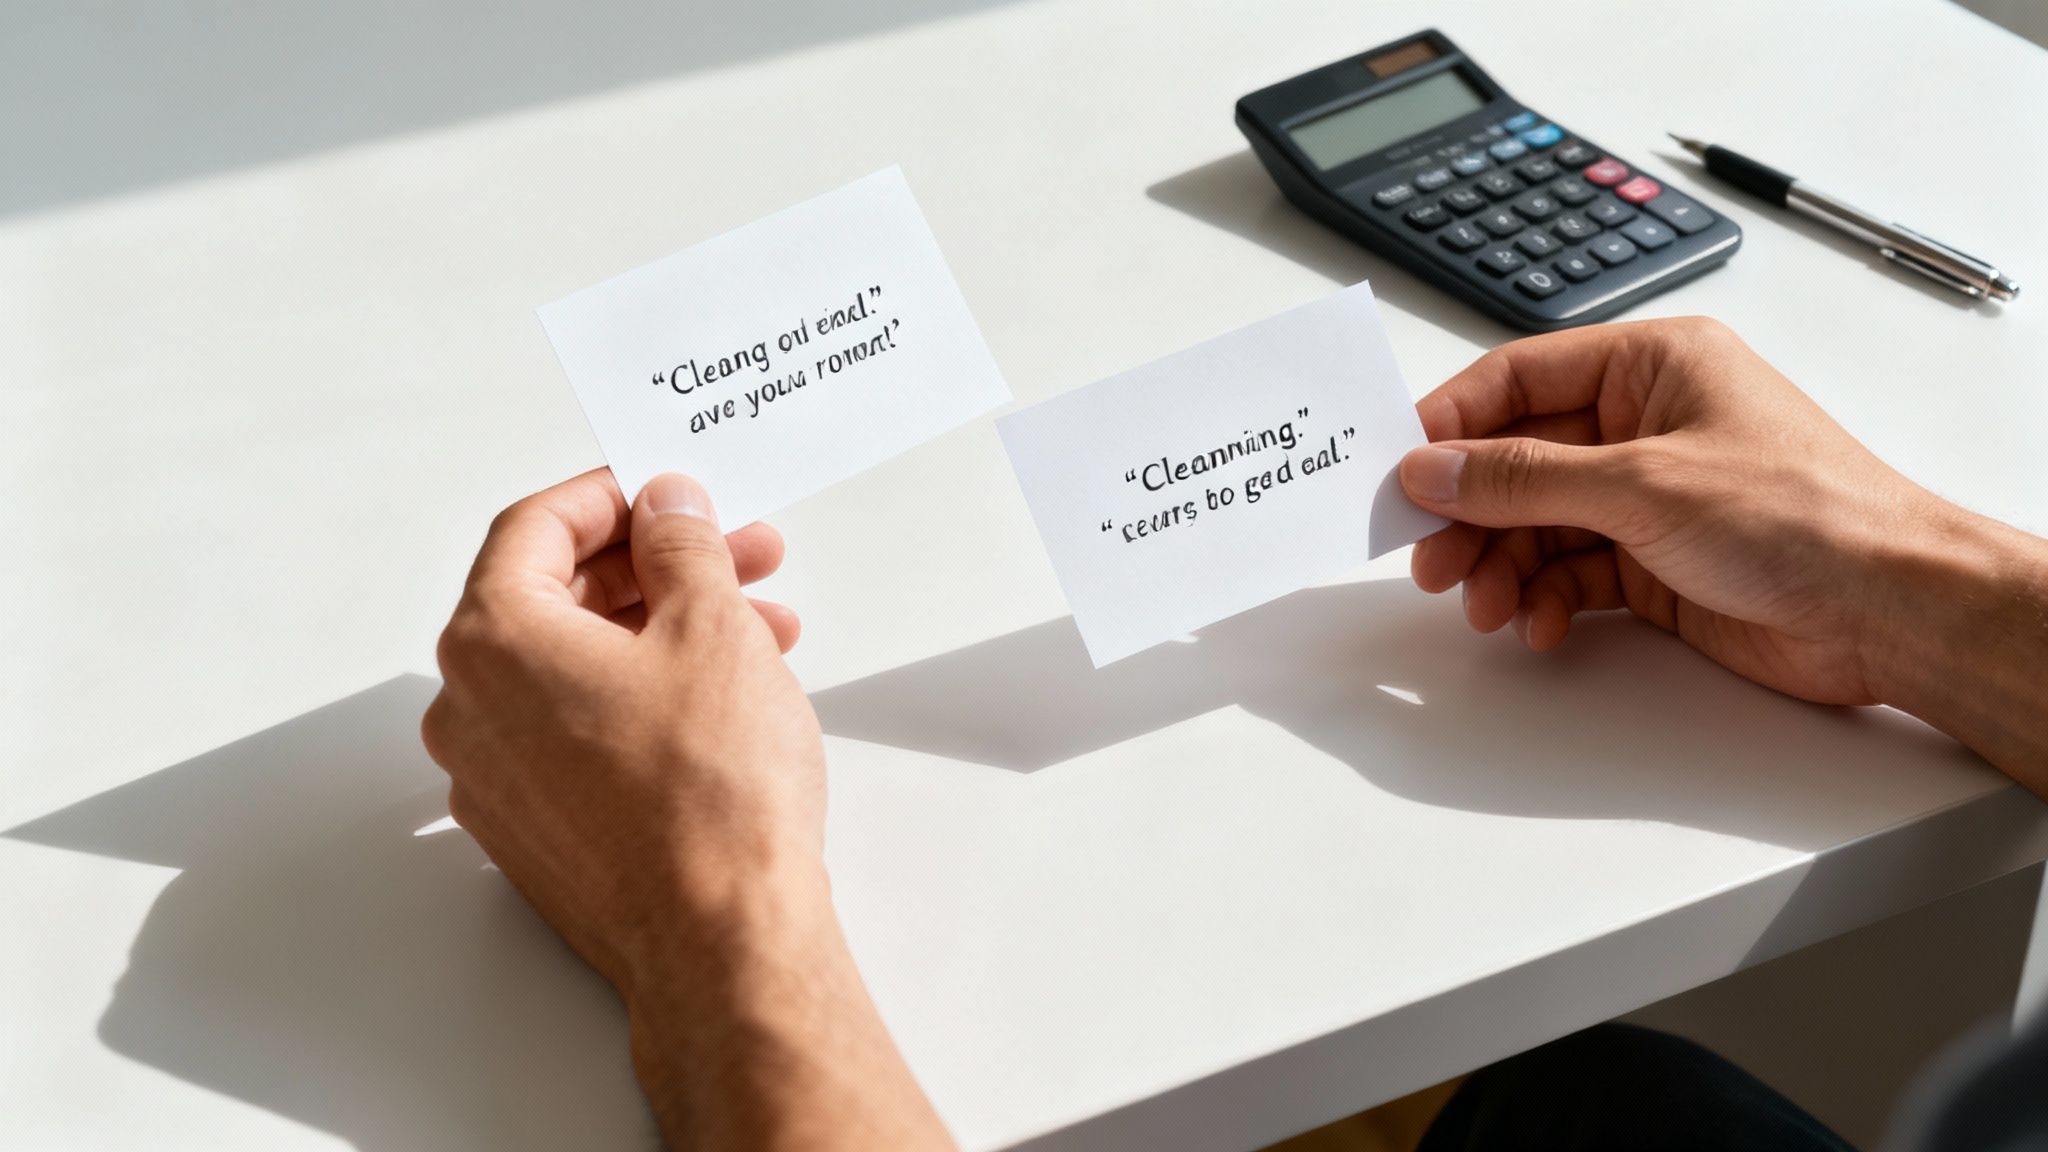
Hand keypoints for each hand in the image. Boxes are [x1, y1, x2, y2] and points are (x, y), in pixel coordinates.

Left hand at [422, 468, 821, 999]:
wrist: (721, 940)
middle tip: (741, 556)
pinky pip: (576, 733)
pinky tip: (721, 700)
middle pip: (557, 598)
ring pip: (575, 670)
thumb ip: (682, 545)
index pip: (536, 528)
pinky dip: (641, 698)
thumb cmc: (710, 795)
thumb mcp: (713, 627)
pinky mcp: (532, 832)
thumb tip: (666, 508)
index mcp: (493, 641)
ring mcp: (494, 779)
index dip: (614, 496)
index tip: (668, 492)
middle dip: (659, 569)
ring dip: (664, 634)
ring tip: (764, 634)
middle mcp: (470, 709)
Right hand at [1398, 317, 1946, 706]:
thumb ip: (1523, 478)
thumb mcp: (1642, 484)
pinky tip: (1539, 625)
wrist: (1889, 609)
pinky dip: (1544, 601)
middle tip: (1428, 557)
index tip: (1399, 467)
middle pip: (1518, 460)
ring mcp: (1650, 497)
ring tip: (1482, 604)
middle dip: (1470, 512)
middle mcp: (1647, 425)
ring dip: (1501, 566)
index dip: (1453, 421)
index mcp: (1653, 366)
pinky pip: (1570, 574)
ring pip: (1537, 524)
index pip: (1520, 377)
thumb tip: (1434, 468)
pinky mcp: (1656, 563)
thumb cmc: (1806, 515)